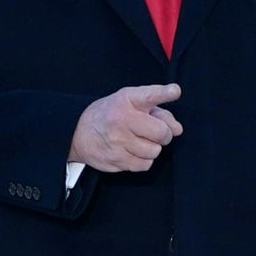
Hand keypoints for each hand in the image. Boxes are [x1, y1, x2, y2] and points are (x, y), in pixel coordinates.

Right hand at [68, 84, 183, 172]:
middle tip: (155, 132)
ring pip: (155, 151)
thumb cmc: (110, 114)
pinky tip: (134, 151)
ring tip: (140, 140)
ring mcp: (118, 142)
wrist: (78, 132)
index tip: (175, 91)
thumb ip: (158, 110)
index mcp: (127, 100)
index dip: (165, 93)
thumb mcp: (130, 102)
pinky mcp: (116, 160)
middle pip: (161, 132)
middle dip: (164, 134)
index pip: (149, 95)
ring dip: (153, 148)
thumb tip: (177, 129)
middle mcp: (122, 119)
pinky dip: (144, 160)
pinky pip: (145, 165)